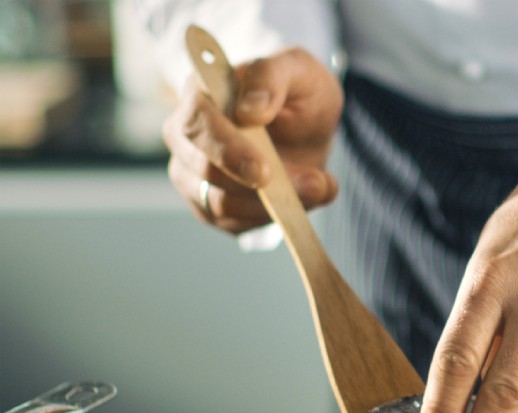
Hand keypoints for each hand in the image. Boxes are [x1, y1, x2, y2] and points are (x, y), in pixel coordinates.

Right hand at [162, 47, 342, 233]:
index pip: (196, 122)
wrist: (303, 124)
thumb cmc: (295, 90)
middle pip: (201, 170)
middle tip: (309, 186)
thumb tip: (250, 111)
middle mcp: (185, 135)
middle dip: (254, 188)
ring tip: (318, 187)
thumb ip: (272, 78)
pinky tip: (301, 200)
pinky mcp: (209, 204)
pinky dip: (271, 218)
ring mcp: (191, 172)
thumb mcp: (297, 70)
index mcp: (199, 93)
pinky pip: (233, 223)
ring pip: (218, 204)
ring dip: (272, 206)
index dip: (226, 150)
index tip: (263, 171)